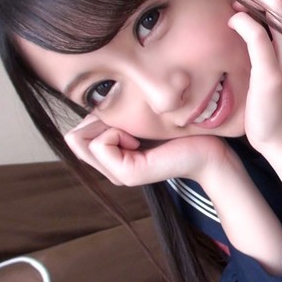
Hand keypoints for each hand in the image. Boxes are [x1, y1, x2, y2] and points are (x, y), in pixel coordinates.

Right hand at [64, 115, 232, 185]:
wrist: (207, 148)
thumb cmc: (178, 128)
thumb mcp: (135, 118)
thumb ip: (110, 118)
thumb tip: (88, 107)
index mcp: (112, 156)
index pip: (75, 134)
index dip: (95, 118)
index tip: (126, 120)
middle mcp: (110, 168)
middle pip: (73, 138)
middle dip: (97, 122)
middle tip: (129, 126)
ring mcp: (117, 174)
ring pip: (81, 140)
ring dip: (107, 127)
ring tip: (135, 135)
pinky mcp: (128, 174)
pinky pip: (101, 144)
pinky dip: (116, 133)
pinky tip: (139, 140)